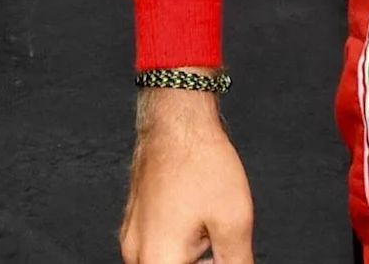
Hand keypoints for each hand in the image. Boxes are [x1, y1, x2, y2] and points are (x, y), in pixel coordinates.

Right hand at [119, 89, 251, 263]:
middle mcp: (136, 253)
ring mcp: (132, 237)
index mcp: (158, 259)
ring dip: (194, 258)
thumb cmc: (200, 162)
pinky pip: (159, 247)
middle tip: (222, 247)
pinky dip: (182, 246)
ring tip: (214, 231)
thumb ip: (236, 262)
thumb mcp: (233, 221)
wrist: (177, 120)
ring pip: (166, 261)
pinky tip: (202, 224)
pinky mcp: (136, 223)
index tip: (224, 255)